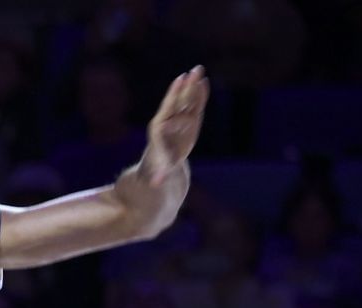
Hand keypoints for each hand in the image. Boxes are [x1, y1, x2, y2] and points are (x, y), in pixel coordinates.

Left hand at [140, 66, 208, 185]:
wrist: (162, 164)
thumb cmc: (159, 169)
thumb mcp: (158, 173)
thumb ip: (159, 176)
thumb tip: (156, 184)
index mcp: (159, 132)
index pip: (166, 116)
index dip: (171, 102)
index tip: (175, 93)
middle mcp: (168, 122)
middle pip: (176, 104)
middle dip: (182, 91)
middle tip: (187, 75)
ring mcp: (178, 119)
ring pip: (186, 101)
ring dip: (192, 86)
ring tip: (197, 69)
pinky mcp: (188, 119)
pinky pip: (194, 105)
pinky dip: (199, 94)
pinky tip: (204, 81)